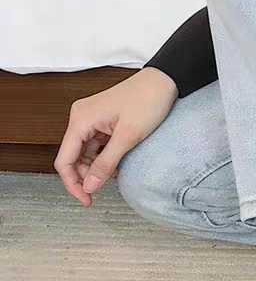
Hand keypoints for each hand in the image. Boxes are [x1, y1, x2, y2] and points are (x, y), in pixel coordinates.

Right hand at [54, 67, 177, 205]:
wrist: (165, 80)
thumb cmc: (148, 100)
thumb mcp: (128, 137)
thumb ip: (106, 163)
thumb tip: (89, 186)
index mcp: (80, 120)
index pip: (64, 161)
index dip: (73, 184)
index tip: (87, 199)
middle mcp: (80, 118)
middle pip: (73, 157)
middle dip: (86, 176)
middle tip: (102, 191)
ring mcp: (91, 118)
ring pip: (85, 152)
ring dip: (96, 167)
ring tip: (114, 176)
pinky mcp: (102, 119)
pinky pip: (96, 144)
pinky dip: (104, 157)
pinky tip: (117, 164)